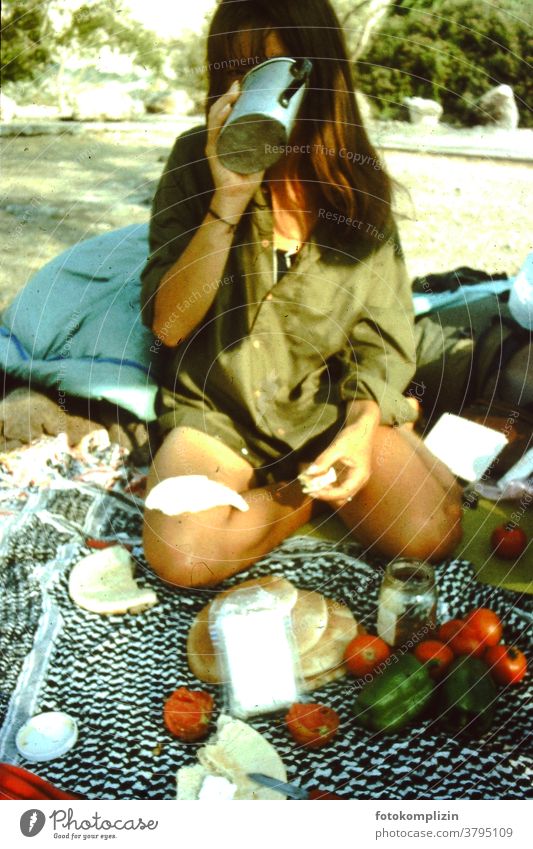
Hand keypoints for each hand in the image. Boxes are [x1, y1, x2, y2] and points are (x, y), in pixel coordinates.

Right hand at [205, 81, 264, 222]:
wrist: (238, 197)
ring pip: (215, 117)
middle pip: (219, 110)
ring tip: (234, 92)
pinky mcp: (213, 153)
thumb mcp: (261, 157)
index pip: (225, 113)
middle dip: (228, 95)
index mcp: (226, 136)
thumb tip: (286, 130)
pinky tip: (226, 109)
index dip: (230, 98)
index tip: (241, 85)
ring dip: (224, 102)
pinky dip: (219, 119)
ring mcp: (214, 144)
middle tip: (239, 84)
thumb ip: (268, 145)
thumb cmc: (247, 179)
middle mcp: (217, 137)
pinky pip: (214, 132)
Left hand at [301, 406, 378, 503]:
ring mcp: (354, 478)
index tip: (311, 491)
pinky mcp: (348, 473)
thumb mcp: (338, 446)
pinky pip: (336, 483)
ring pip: (338, 491)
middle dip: (324, 494)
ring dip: (324, 489)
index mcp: (360, 476)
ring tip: (308, 482)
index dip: (326, 494)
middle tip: (308, 488)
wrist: (363, 425)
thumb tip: (309, 473)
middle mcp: (358, 480)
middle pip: (341, 496)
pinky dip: (326, 482)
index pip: (343, 493)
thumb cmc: (354, 435)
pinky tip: (315, 476)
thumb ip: (324, 460)